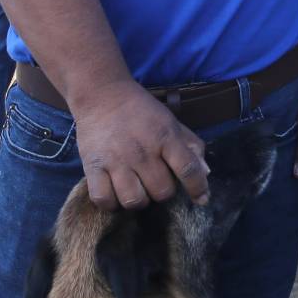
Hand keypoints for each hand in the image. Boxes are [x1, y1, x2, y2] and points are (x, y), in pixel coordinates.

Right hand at [70, 80, 208, 210]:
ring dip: (138, 199)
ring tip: (135, 188)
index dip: (198, 188)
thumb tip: (204, 173)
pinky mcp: (92, 167)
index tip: (200, 198)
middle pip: (161, 192)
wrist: (102, 94)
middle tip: (155, 180)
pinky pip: (104, 200)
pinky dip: (111, 202)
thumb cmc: (141, 111)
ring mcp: (116, 160)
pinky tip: (114, 192)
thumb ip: (191, 145)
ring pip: (134, 201)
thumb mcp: (171, 121)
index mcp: (165, 136)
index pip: (188, 169)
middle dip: (162, 191)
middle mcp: (142, 150)